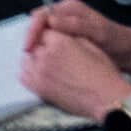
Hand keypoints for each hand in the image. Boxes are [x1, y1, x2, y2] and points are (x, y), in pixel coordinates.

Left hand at [16, 8, 130, 118]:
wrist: (107, 99)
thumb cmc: (103, 74)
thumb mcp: (90, 45)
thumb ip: (69, 35)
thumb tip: (58, 32)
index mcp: (59, 42)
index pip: (43, 31)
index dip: (49, 35)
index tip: (53, 40)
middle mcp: (45, 56)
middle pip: (33, 44)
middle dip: (41, 46)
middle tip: (53, 53)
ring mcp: (39, 73)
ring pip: (26, 59)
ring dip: (34, 58)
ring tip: (47, 63)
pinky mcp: (39, 89)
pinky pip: (23, 76)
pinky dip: (28, 73)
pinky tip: (40, 73)